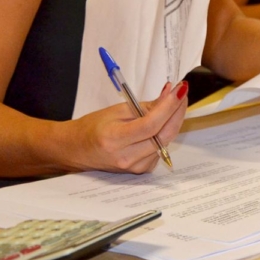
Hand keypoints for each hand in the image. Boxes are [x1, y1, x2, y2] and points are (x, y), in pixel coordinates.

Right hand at [69, 80, 187, 173]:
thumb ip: (147, 106)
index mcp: (114, 139)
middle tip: (182, 93)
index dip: (169, 106)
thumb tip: (171, 94)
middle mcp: (125, 157)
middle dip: (177, 112)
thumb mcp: (118, 110)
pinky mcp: (141, 170)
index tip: (180, 89)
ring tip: (169, 105)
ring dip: (172, 121)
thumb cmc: (94, 127)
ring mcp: (134, 167)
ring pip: (165, 142)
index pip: (150, 124)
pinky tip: (159, 125)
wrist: (78, 150)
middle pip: (163, 135)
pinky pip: (161, 149)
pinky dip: (164, 134)